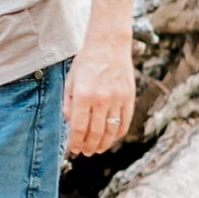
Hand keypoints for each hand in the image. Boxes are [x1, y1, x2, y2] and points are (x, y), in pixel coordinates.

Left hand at [64, 30, 136, 156]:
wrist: (109, 45)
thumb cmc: (86, 62)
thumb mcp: (70, 81)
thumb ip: (69, 104)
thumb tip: (72, 126)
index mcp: (83, 95)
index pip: (79, 128)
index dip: (75, 142)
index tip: (73, 149)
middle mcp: (101, 99)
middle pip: (95, 133)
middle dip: (88, 146)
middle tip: (85, 152)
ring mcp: (118, 99)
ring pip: (111, 131)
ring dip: (103, 144)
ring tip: (97, 150)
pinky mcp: (129, 98)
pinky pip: (124, 123)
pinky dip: (117, 134)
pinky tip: (111, 138)